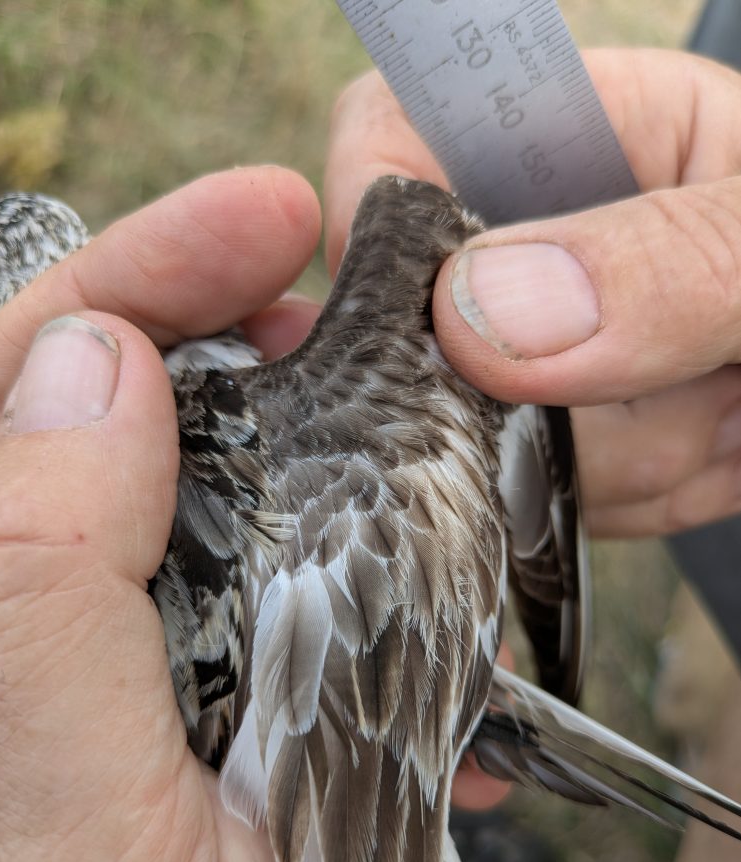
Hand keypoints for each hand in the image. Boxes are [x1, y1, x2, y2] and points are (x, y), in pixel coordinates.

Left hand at [0, 167, 432, 861]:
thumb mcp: (60, 836)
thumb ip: (26, 597)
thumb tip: (93, 371)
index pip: (11, 394)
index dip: (126, 283)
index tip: (259, 222)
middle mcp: (40, 623)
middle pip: (110, 412)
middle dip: (212, 323)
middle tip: (319, 269)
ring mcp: (145, 651)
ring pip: (216, 479)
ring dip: (303, 423)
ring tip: (385, 394)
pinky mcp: (240, 686)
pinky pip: (298, 568)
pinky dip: (362, 538)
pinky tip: (418, 554)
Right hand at [325, 49, 740, 536]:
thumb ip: (675, 260)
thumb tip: (483, 313)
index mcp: (591, 133)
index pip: (401, 134)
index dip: (377, 217)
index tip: (425, 323)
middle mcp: (543, 244)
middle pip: (417, 326)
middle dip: (529, 401)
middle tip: (689, 395)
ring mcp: (546, 355)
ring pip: (469, 437)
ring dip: (604, 467)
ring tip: (729, 424)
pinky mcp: (567, 437)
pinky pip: (527, 500)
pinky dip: (621, 507)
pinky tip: (714, 460)